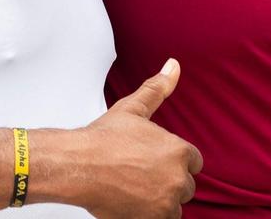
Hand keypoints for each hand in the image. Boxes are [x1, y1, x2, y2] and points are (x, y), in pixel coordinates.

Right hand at [79, 59, 203, 217]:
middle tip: (142, 175)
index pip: (194, 162)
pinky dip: (149, 215)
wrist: (77, 166)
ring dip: (160, 201)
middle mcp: (176, 178)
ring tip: (137, 190)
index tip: (158, 162)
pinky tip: (134, 203)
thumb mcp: (134, 108)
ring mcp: (164, 203)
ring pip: (174, 207)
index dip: (175, 161)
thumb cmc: (103, 140)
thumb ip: (158, 88)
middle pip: (185, 186)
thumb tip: (173, 66)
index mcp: (178, 151)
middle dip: (168, 182)